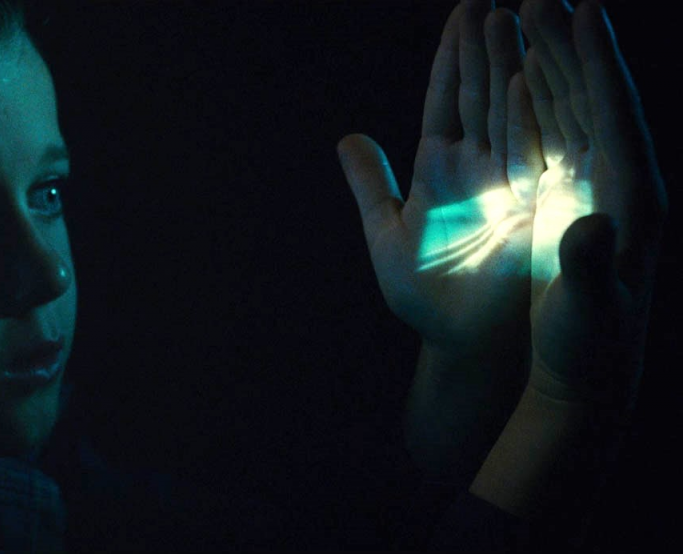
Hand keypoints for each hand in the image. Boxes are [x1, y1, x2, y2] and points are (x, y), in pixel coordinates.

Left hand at [338, 0, 532, 357]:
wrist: (458, 340)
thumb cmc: (424, 292)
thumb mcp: (384, 230)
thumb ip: (368, 183)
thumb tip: (346, 137)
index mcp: (441, 165)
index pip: (447, 96)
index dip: (453, 55)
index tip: (463, 9)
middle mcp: (477, 165)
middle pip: (479, 92)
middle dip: (484, 44)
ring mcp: (503, 182)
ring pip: (504, 113)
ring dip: (505, 66)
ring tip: (508, 15)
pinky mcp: (523, 208)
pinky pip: (523, 156)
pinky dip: (522, 118)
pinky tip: (523, 77)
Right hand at [519, 0, 665, 404]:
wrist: (582, 372)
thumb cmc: (585, 347)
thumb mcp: (589, 313)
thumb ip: (592, 268)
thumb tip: (593, 224)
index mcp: (632, 201)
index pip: (617, 118)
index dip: (599, 64)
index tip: (584, 13)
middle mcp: (620, 184)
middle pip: (596, 100)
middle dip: (570, 47)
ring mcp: (597, 188)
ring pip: (575, 110)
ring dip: (553, 61)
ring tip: (529, 16)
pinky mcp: (572, 198)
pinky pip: (556, 136)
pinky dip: (540, 98)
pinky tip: (522, 72)